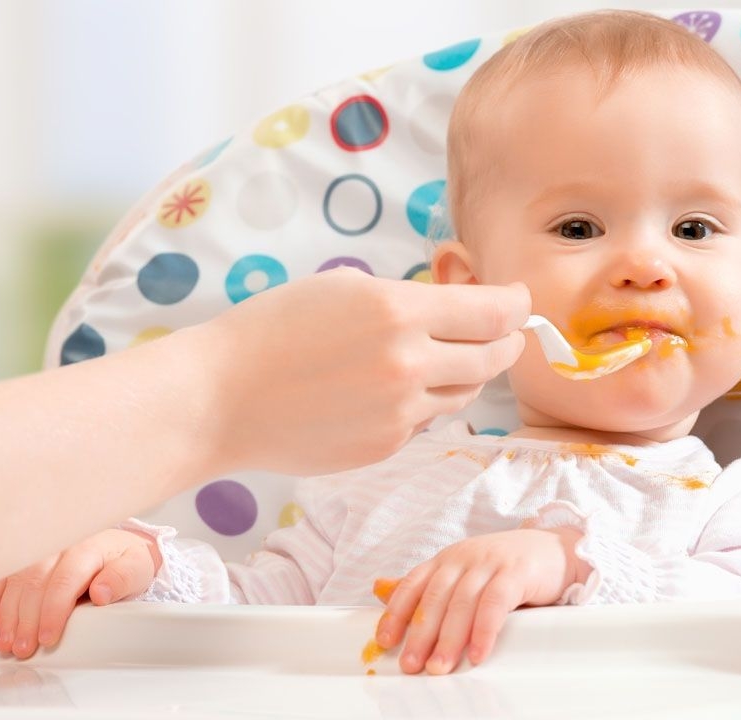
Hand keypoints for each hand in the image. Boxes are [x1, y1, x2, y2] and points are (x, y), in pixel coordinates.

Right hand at [0, 529, 159, 658]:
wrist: (120, 545)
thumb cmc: (127, 560)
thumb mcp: (137, 568)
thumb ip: (122, 579)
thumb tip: (101, 593)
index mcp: (89, 549)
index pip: (65, 580)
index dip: (53, 611)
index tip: (47, 638)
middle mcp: (61, 548)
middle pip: (36, 583)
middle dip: (26, 620)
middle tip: (23, 648)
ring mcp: (43, 553)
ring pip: (17, 581)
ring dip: (8, 614)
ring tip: (7, 642)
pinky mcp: (29, 560)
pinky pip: (6, 576)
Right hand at [197, 267, 530, 475]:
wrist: (220, 399)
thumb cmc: (273, 331)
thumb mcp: (345, 290)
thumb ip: (410, 301)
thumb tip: (461, 309)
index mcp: (400, 312)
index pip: (496, 312)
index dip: (518, 304)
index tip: (520, 300)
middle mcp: (410, 364)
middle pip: (495, 356)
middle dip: (505, 340)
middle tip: (501, 331)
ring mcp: (401, 412)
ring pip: (466, 392)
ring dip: (467, 371)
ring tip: (440, 355)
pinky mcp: (387, 446)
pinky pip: (428, 419)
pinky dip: (425, 402)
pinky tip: (390, 390)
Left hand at [373, 528, 584, 674]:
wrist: (556, 549)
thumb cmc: (506, 567)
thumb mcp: (464, 572)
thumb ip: (427, 585)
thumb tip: (379, 589)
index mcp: (448, 559)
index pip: (413, 583)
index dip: (396, 612)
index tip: (385, 640)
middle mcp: (465, 558)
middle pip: (436, 597)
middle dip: (420, 633)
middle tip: (412, 664)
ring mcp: (490, 563)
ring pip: (462, 602)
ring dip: (449, 638)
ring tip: (440, 667)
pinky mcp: (516, 572)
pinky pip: (495, 603)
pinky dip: (484, 629)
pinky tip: (477, 653)